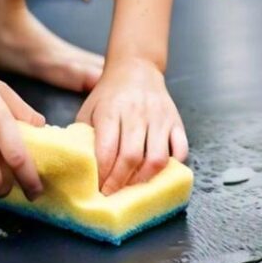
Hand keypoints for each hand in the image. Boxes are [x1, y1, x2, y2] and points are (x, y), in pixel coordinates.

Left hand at [75, 56, 188, 195]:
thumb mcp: (89, 109)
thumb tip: (80, 167)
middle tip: (112, 195)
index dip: (101, 174)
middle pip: (131, 157)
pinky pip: (181, 149)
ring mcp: (159, 118)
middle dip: (120, 182)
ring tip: (135, 189)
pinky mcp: (176, 121)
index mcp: (111, 111)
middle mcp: (137, 114)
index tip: (96, 189)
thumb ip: (84, 136)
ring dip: (145, 180)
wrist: (136, 67)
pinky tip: (161, 174)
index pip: (106, 150)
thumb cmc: (109, 94)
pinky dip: (173, 166)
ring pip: (157, 157)